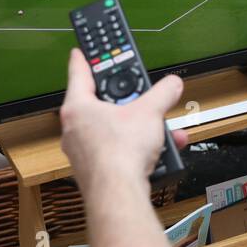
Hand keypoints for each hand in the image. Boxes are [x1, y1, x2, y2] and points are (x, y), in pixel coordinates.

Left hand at [60, 49, 188, 190]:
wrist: (118, 194)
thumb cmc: (120, 153)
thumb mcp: (150, 111)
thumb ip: (163, 93)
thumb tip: (171, 84)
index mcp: (78, 108)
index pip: (78, 74)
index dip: (82, 60)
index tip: (79, 52)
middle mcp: (74, 130)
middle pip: (101, 105)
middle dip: (127, 102)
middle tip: (140, 95)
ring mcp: (82, 152)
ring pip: (112, 131)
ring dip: (138, 129)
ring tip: (159, 131)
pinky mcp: (95, 171)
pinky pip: (118, 152)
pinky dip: (137, 149)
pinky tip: (158, 152)